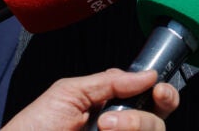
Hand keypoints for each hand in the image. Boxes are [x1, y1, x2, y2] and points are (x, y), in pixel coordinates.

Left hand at [3, 68, 178, 130]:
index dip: (163, 95)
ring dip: (133, 128)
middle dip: (142, 119)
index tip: (157, 90)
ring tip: (102, 129)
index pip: (153, 102)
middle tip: (111, 120)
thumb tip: (148, 74)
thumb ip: (110, 81)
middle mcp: (120, 130)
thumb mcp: (70, 92)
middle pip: (158, 123)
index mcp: (114, 109)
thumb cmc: (35, 127)